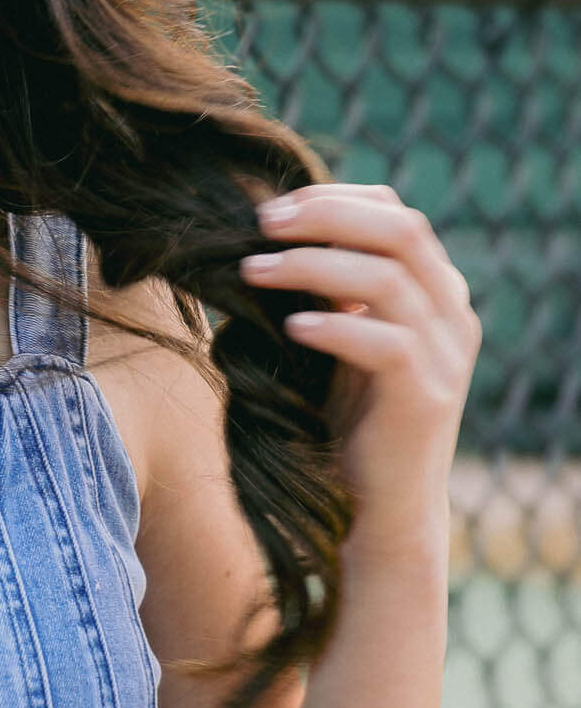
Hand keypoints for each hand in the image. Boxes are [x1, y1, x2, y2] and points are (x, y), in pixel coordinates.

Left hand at [239, 181, 480, 555]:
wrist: (378, 508)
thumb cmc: (347, 422)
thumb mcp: (340, 343)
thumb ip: (330, 290)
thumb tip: (266, 235)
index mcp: (435, 291)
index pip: (397, 212)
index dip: (336, 198)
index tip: (272, 208)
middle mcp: (453, 315)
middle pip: (401, 229)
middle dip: (325, 217)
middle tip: (261, 225)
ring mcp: (446, 357)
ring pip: (390, 279)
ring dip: (314, 265)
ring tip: (253, 271)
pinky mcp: (427, 398)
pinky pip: (386, 343)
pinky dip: (334, 327)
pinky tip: (290, 327)